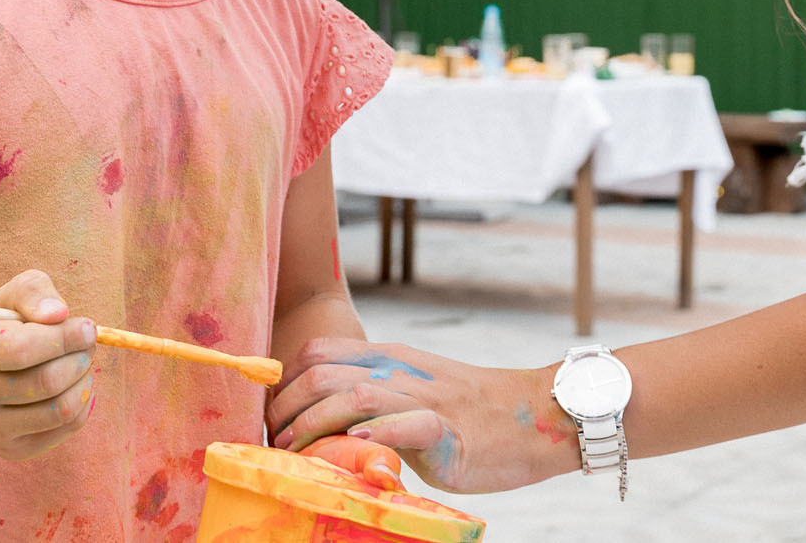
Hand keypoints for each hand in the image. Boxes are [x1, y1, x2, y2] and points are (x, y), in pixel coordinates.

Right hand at [0, 269, 97, 459]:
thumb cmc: (0, 326)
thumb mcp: (9, 297)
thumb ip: (33, 292)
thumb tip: (58, 313)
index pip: (21, 349)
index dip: (64, 337)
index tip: (87, 327)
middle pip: (46, 381)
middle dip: (80, 357)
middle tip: (87, 344)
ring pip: (60, 409)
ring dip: (84, 379)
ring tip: (79, 362)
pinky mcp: (11, 449)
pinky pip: (67, 427)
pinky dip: (84, 401)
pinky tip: (73, 385)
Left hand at [267, 337, 575, 493]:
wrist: (536, 414)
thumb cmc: (473, 410)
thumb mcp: (417, 391)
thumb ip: (376, 398)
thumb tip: (324, 424)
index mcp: (390, 359)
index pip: (318, 354)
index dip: (283, 384)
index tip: (269, 418)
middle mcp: (400, 372)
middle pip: (324, 374)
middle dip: (285, 409)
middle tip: (274, 444)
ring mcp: (425, 399)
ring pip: (355, 396)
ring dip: (314, 425)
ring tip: (295, 452)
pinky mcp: (448, 431)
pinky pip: (409, 425)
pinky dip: (378, 434)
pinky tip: (357, 447)